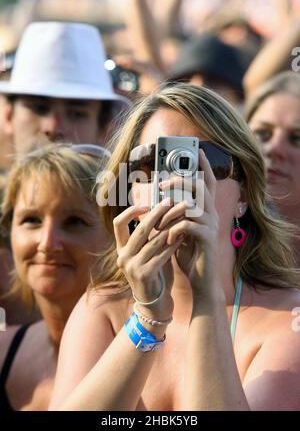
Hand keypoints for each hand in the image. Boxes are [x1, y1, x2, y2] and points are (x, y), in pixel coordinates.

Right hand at [114, 198, 184, 318]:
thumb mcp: (147, 253)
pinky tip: (183, 237)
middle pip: (140, 229)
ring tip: (181, 218)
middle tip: (170, 202)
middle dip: (156, 213)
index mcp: (121, 249)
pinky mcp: (145, 274)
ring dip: (170, 228)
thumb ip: (149, 236)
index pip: (118, 223)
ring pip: (153, 241)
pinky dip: (174, 244)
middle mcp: (123, 257)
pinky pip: (162, 254)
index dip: (131, 211)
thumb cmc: (154, 274)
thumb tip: (159, 210)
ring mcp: (132, 267)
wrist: (154, 304)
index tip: (148, 203)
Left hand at [156, 150, 218, 295]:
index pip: (208, 183)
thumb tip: (160, 200)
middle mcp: (212, 215)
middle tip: (162, 185)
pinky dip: (173, 231)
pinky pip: (188, 226)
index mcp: (206, 211)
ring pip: (191, 206)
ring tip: (159, 225)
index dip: (205, 166)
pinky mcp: (207, 240)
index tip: (198, 151)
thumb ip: (174, 215)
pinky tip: (167, 241)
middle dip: (180, 182)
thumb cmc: (189, 253)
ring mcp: (211, 227)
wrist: (200, 279)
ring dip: (170, 213)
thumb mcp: (179, 230)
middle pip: (201, 187)